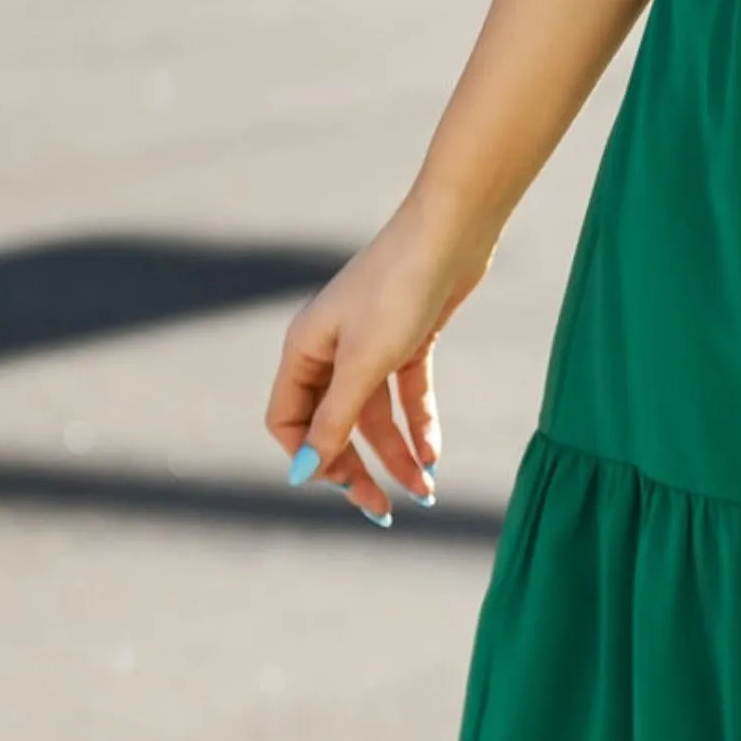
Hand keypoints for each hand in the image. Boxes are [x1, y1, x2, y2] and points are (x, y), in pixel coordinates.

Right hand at [264, 204, 484, 524]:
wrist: (451, 231)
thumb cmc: (399, 289)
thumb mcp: (365, 362)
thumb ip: (335, 417)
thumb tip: (306, 470)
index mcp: (303, 349)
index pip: (289, 421)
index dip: (310, 457)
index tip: (343, 484)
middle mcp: (330, 348)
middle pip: (333, 424)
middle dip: (356, 466)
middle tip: (382, 509)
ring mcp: (370, 343)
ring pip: (375, 414)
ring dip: (397, 452)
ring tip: (426, 490)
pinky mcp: (408, 338)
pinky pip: (406, 393)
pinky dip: (419, 422)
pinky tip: (433, 452)